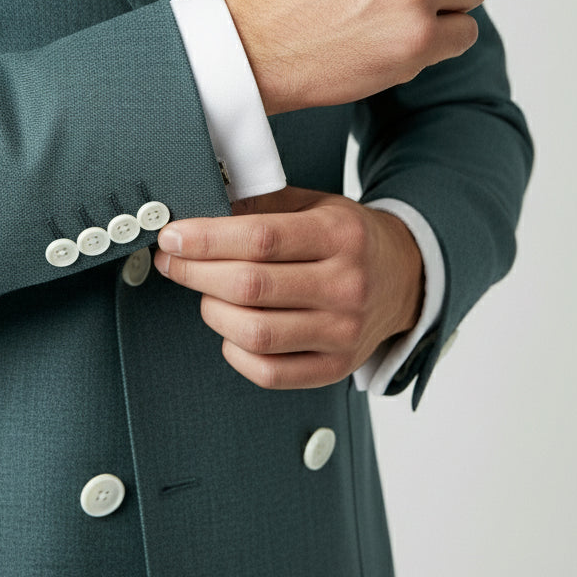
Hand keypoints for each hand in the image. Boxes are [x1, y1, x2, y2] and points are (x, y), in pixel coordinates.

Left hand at [153, 186, 423, 389]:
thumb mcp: (315, 205)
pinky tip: (231, 329)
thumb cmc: (347, 238)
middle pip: (251, 287)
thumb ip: (263, 206)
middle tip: (173, 262)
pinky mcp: (336, 368)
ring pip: (255, 333)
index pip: (261, 239)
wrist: (404, 278)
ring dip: (213, 312)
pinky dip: (235, 351)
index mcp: (340, 235)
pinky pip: (269, 372)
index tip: (173, 236)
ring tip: (207, 294)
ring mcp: (343, 332)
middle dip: (196, 273)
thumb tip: (200, 209)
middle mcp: (346, 285)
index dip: (207, 240)